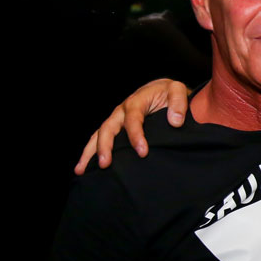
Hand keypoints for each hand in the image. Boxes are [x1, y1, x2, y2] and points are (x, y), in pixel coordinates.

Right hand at [74, 79, 190, 173]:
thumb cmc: (168, 92)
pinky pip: (99, 139)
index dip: (136, 136)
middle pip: (108, 128)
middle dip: (105, 147)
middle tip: (105, 164)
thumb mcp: (177, 91)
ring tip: (82, 169)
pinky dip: (90, 152)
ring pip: (99, 135)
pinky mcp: (115, 127)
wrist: (161, 90)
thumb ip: (178, 103)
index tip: (142, 152)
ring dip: (90, 152)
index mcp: (135, 102)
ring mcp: (116, 120)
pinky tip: (84, 167)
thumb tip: (175, 122)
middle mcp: (121, 111)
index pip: (133, 120)